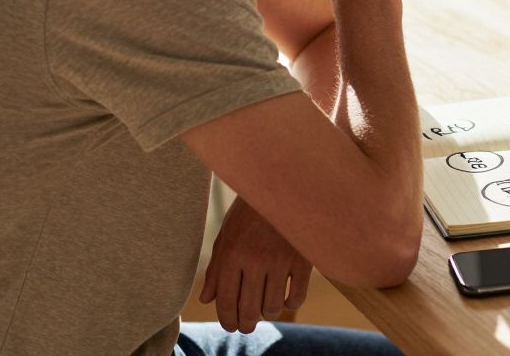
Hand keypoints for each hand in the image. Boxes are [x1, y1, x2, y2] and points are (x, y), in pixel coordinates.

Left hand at [201, 196, 311, 332]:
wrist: (281, 184)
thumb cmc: (249, 210)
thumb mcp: (226, 235)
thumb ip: (216, 269)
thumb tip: (207, 300)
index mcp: (232, 254)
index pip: (226, 301)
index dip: (227, 319)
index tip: (231, 326)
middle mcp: (254, 260)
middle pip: (248, 309)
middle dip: (245, 324)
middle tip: (247, 326)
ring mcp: (280, 261)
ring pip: (273, 306)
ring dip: (267, 313)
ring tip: (266, 310)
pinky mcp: (302, 259)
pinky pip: (297, 296)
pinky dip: (290, 303)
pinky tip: (286, 299)